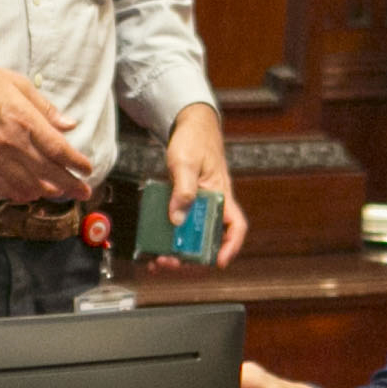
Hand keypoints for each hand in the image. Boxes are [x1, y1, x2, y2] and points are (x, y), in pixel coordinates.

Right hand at [0, 49, 93, 200]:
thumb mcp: (18, 84)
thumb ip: (45, 108)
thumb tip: (69, 124)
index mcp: (25, 120)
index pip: (59, 150)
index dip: (77, 163)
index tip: (88, 169)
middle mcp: (13, 143)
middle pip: (50, 172)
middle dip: (71, 184)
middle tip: (84, 191)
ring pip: (29, 184)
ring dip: (49, 192)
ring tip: (62, 194)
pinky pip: (4, 187)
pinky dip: (20, 194)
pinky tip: (30, 195)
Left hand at [159, 102, 249, 266]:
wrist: (189, 125)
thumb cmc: (195, 140)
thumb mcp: (186, 163)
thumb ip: (182, 190)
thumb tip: (177, 219)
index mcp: (221, 196)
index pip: (235, 226)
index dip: (230, 246)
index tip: (219, 262)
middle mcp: (211, 205)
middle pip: (208, 239)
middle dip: (192, 257)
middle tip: (171, 262)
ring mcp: (197, 205)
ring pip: (191, 237)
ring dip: (176, 252)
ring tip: (157, 260)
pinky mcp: (183, 203)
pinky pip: (177, 225)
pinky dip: (166, 238)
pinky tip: (151, 246)